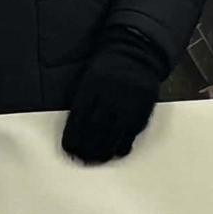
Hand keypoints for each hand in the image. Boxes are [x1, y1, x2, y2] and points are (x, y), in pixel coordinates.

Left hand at [60, 51, 162, 165]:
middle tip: (82, 158)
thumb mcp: (89, 77)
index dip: (73, 136)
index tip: (69, 148)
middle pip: (95, 128)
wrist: (136, 53)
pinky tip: (116, 152)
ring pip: (114, 133)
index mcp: (93, 85)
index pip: (79, 117)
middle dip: (87, 147)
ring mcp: (129, 102)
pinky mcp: (143, 109)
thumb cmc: (107, 67)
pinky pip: (132, 133)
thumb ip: (81, 100)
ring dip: (103, 150)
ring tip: (97, 160)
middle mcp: (111, 94)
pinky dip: (123, 145)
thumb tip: (74, 131)